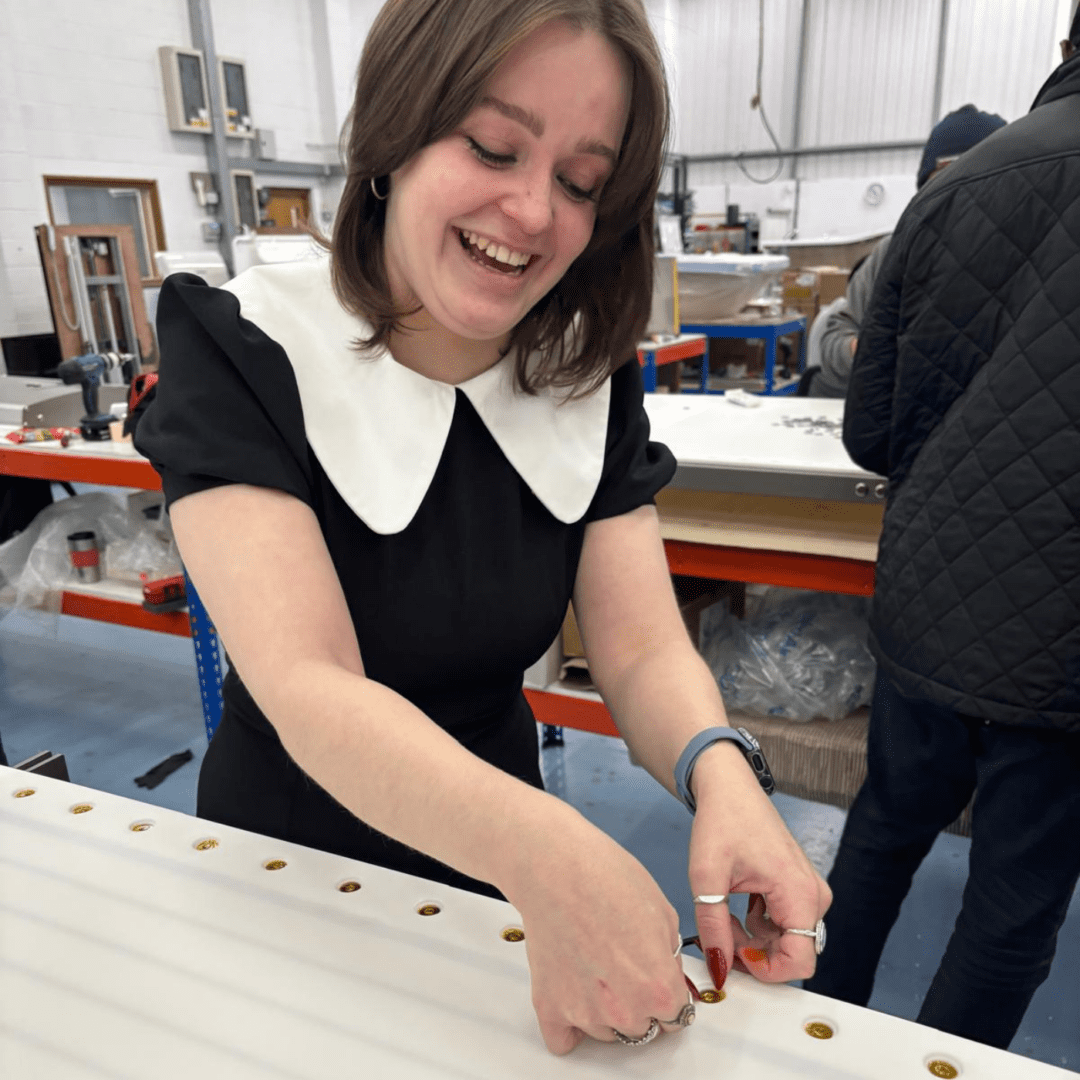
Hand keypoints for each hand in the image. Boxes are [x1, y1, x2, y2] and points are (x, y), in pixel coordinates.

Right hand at [504, 825, 691, 1054]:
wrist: (556, 867)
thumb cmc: (606, 877)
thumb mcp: (663, 913)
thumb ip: (669, 958)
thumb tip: (666, 975)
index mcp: (660, 987)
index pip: (678, 1016)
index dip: (669, 993)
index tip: (657, 981)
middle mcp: (625, 1010)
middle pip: (643, 1027)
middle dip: (639, 1001)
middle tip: (623, 964)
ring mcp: (585, 1013)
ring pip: (607, 1032)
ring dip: (607, 1010)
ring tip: (596, 964)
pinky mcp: (550, 1007)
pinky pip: (564, 1040)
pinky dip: (570, 1023)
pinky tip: (575, 992)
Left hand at [686, 746, 830, 989]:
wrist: (729, 788)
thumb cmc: (722, 821)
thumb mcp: (706, 878)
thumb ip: (713, 928)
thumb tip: (719, 969)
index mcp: (799, 892)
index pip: (801, 961)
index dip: (766, 970)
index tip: (734, 956)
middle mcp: (814, 895)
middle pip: (792, 952)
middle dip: (754, 953)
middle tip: (720, 931)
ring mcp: (808, 891)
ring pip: (786, 940)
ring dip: (753, 940)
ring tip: (723, 914)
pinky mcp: (798, 888)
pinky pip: (784, 924)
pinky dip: (758, 926)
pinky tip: (736, 906)